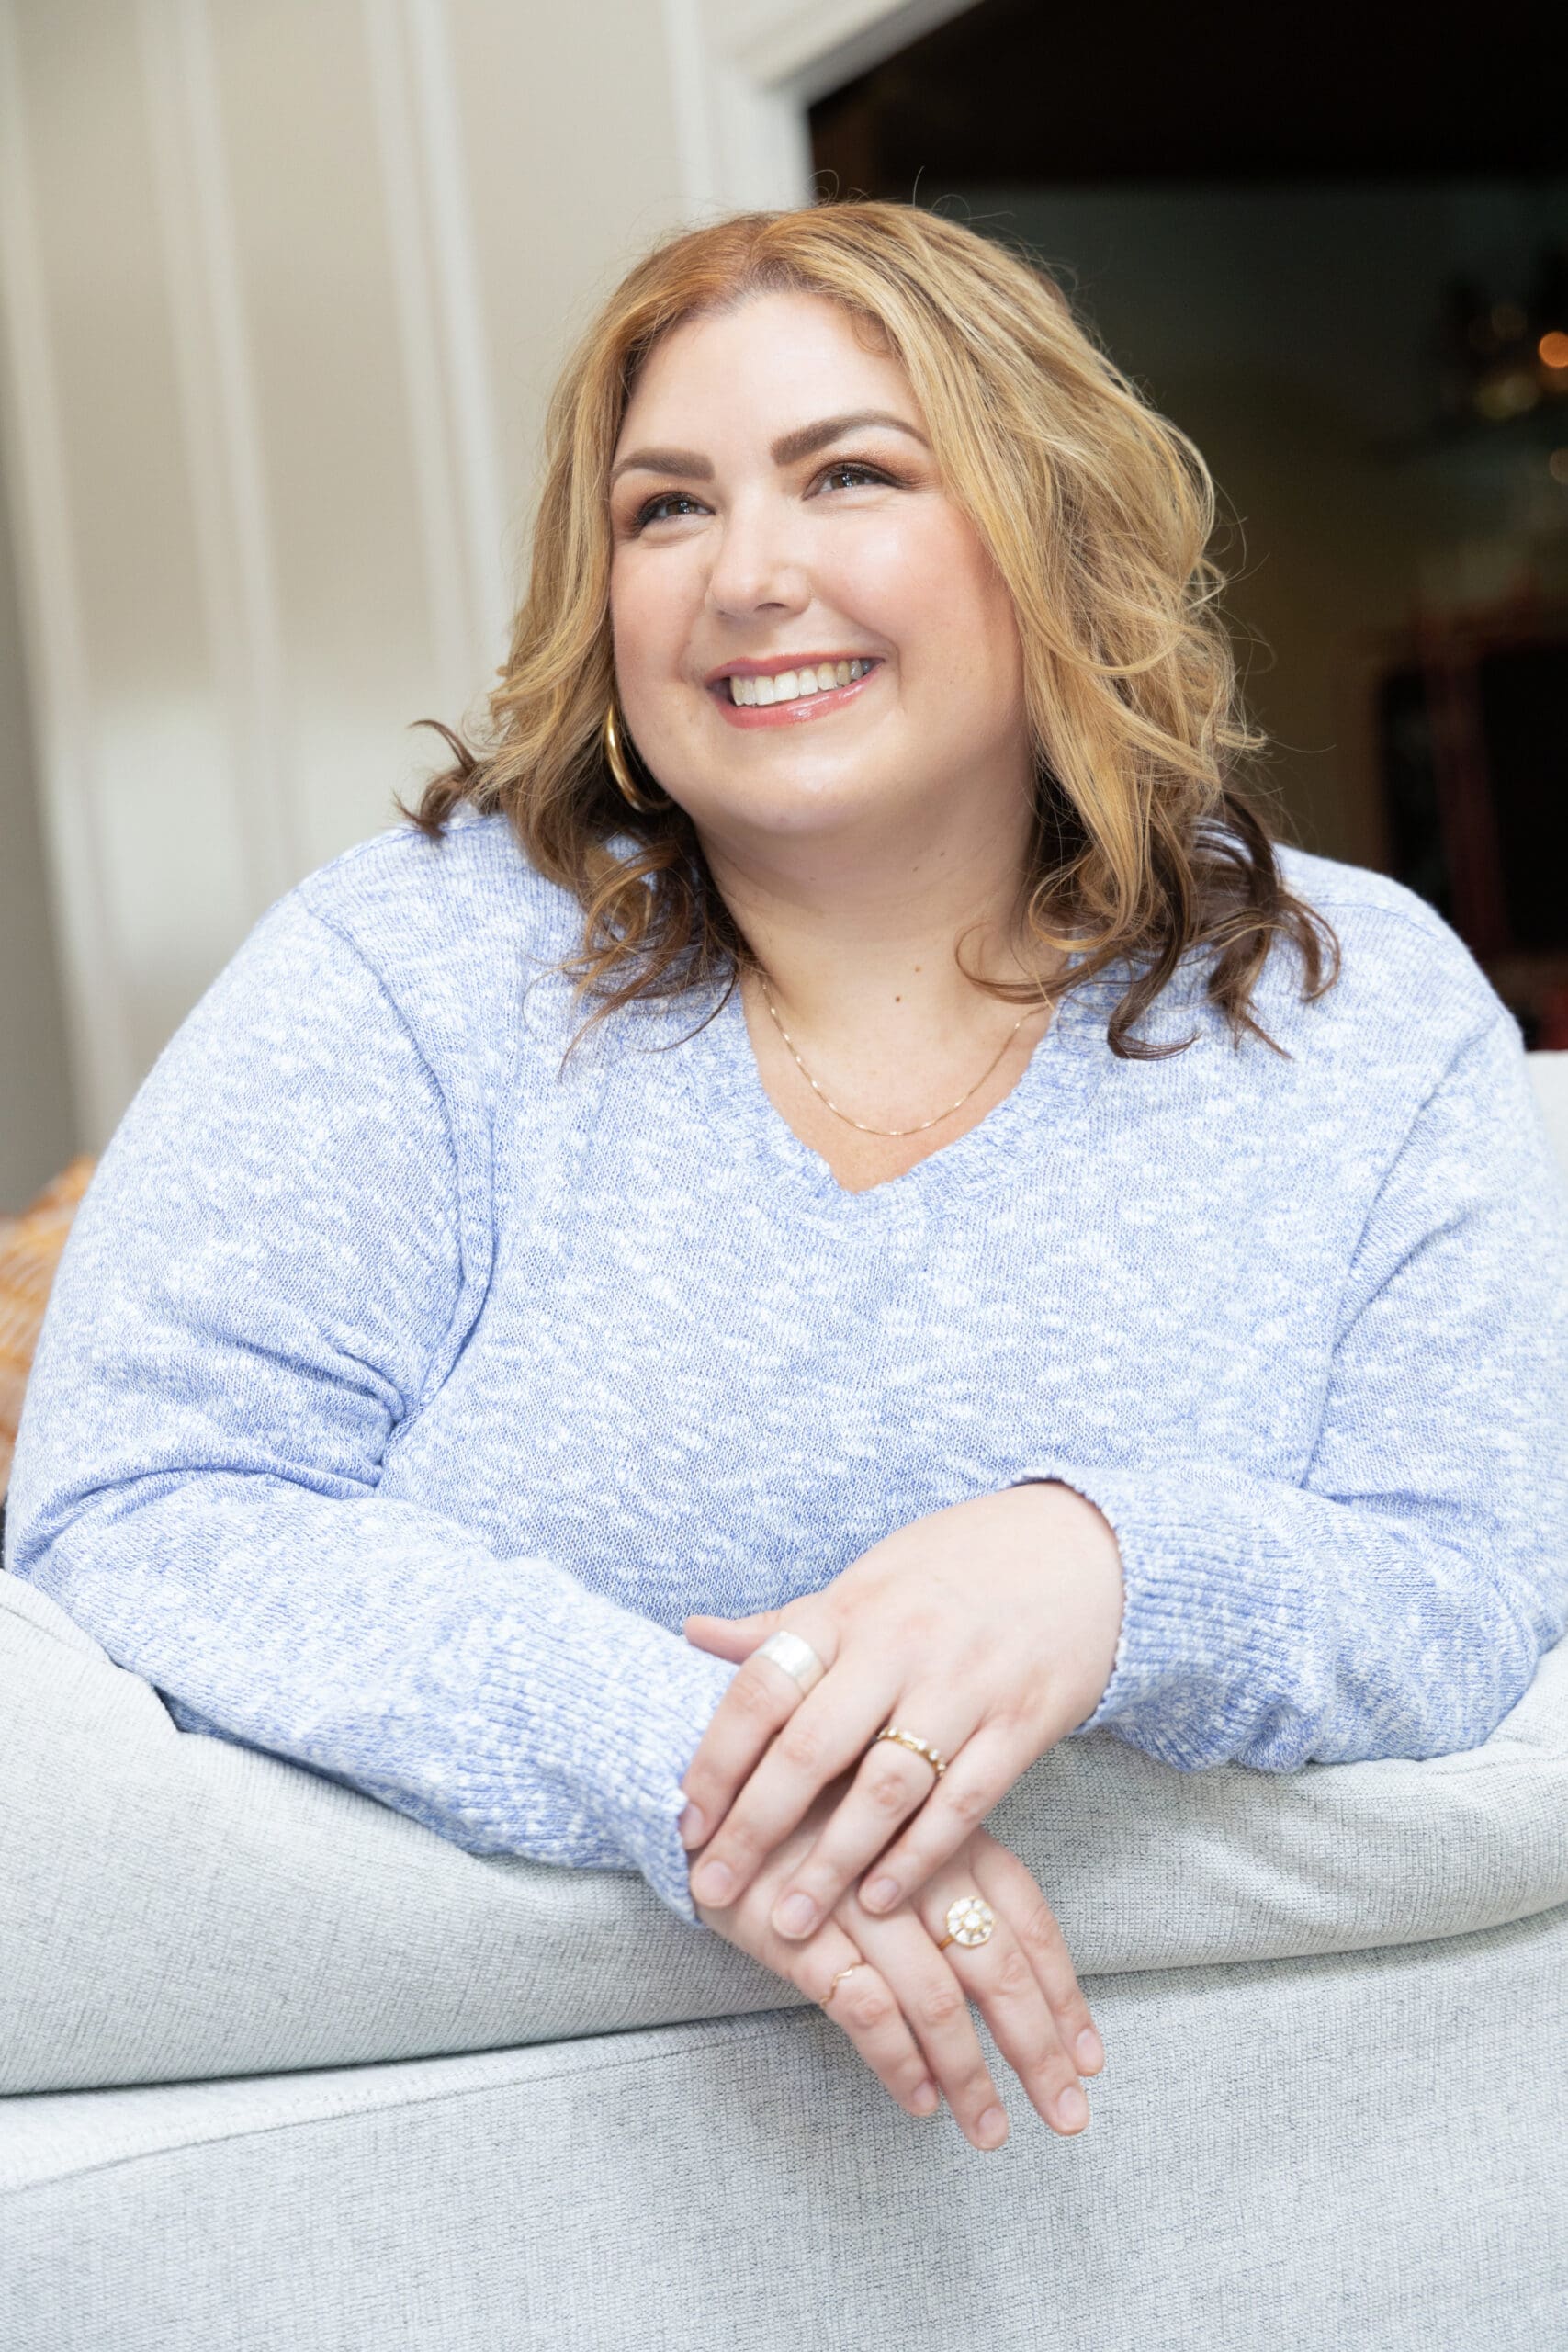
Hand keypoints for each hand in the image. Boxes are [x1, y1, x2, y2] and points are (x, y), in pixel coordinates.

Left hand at [680, 1481, 1122, 1941]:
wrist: (1080, 1548)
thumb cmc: (957, 1565)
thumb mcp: (867, 1578)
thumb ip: (788, 1623)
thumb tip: (693, 1634)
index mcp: (849, 1608)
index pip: (762, 1688)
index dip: (716, 1759)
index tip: (684, 1821)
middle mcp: (898, 1646)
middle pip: (811, 1747)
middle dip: (754, 1827)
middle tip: (711, 1887)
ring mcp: (963, 1686)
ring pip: (885, 1787)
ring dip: (833, 1861)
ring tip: (790, 1919)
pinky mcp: (1021, 1723)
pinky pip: (961, 1803)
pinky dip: (917, 1857)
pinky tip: (879, 1901)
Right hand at [693, 1790, 1104, 2149]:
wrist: (699, 1780)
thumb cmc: (803, 1808)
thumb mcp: (885, 1821)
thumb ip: (941, 1874)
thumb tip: (1005, 1968)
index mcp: (944, 1831)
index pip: (1025, 1915)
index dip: (1062, 1989)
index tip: (1089, 2055)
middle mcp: (912, 1863)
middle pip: (997, 1966)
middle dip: (1038, 2048)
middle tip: (1067, 2115)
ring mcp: (856, 1897)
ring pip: (937, 1997)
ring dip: (969, 2074)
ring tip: (988, 2130)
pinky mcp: (799, 1929)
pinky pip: (864, 2006)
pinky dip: (897, 2059)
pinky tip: (916, 2098)